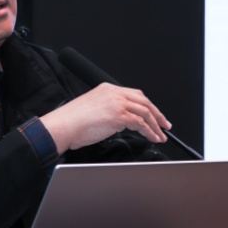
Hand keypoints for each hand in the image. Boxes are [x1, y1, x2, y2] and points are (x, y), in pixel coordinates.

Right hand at [39, 82, 170, 153]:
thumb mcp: (92, 108)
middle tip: (165, 125)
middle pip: (144, 101)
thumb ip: (108, 110)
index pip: (134, 94)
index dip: (148, 105)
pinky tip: (152, 138)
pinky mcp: (119, 115)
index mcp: (107, 88)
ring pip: (145, 112)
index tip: (154, 115)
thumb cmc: (72, 121)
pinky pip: (141, 123)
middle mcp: (114, 93)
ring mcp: (117, 103)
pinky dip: (149, 132)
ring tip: (161, 135)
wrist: (62, 126)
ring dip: (156, 125)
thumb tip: (120, 121)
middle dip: (157, 114)